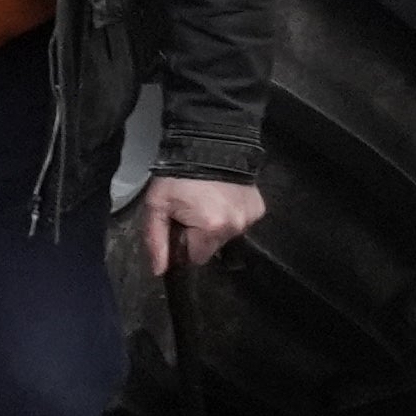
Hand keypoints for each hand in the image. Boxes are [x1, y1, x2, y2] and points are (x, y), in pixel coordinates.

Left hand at [142, 175, 266, 275]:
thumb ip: (156, 241)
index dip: (185, 245)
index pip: (196, 258)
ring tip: (206, 200)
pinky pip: (241, 221)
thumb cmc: (177, 176)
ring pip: (227, 234)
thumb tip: (159, 271)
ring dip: (217, 224)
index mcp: (211, 230)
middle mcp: (236, 228)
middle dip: (201, 234)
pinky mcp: (259, 208)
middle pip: (213, 247)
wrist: (209, 144)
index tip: (179, 227)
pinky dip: (231, 213)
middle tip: (191, 210)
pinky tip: (222, 196)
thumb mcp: (156, 207)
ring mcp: (251, 218)